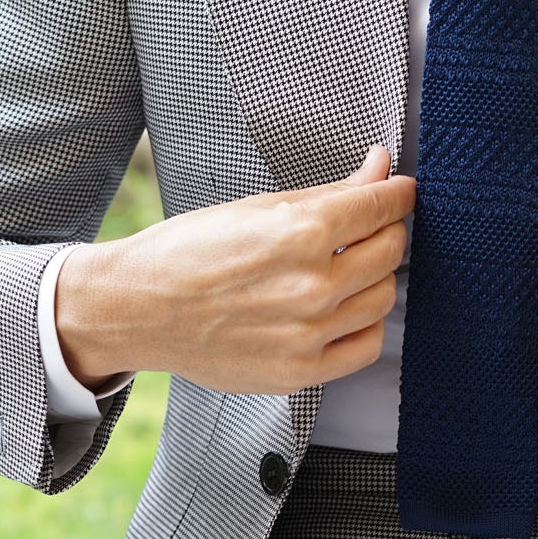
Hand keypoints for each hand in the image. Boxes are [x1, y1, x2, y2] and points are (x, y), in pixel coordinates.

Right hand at [56, 144, 414, 394]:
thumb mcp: (260, 206)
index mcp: (301, 233)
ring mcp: (309, 333)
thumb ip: (330, 191)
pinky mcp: (301, 370)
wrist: (138, 310)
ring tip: (344, 268)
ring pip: (384, 297)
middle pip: (390, 251)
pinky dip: (364, 324)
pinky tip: (341, 310)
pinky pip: (367, 345)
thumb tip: (380, 167)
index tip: (398, 191)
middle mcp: (312, 286)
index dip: (397, 193)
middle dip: (386, 231)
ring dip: (375, 277)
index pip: (383, 206)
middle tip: (366, 227)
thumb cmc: (190, 252)